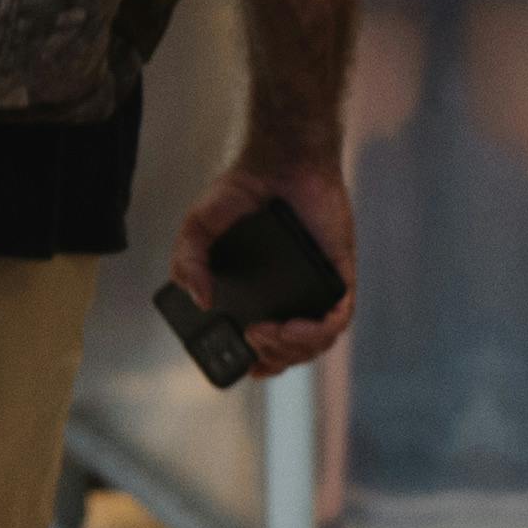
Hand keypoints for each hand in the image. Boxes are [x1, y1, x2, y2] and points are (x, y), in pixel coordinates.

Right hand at [171, 154, 358, 378]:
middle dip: (273, 358)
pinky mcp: (340, 277)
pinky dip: (318, 331)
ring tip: (268, 334)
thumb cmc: (241, 191)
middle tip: (253, 341)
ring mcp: (318, 290)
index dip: (258, 362)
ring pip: (316, 343)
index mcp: (260, 291)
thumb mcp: (198, 226)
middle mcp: (292, 296)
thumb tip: (200, 300)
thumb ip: (187, 259)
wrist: (280, 161)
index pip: (265, 343)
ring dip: (292, 349)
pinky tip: (295, 325)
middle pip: (291, 351)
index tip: (245, 366)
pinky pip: (338, 319)